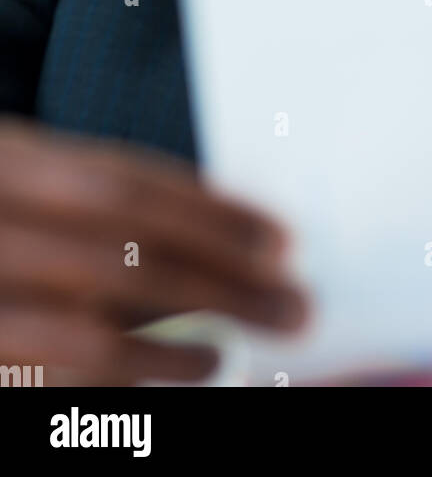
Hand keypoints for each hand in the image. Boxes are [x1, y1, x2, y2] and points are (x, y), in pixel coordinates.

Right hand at [0, 116, 309, 385]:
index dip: (208, 211)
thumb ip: (84, 192)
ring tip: (238, 345)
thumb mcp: (17, 169)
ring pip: (84, 328)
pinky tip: (178, 376)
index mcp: (3, 158)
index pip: (120, 184)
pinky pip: (49, 376)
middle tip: (292, 302)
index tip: (278, 238)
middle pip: (120, 252)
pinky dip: (121, 384)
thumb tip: (209, 232)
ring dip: (176, 343)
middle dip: (219, 279)